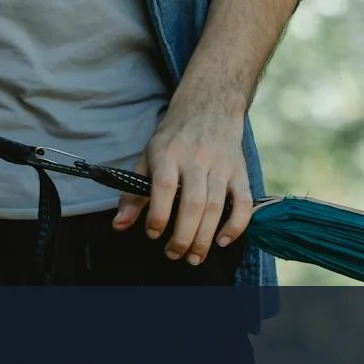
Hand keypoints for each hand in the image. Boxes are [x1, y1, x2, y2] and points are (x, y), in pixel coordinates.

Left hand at [111, 98, 253, 264]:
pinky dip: (236, 225)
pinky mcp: (240, 171)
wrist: (209, 107)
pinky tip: (222, 240)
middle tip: (174, 254)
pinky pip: (243, 202)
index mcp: (168, 152)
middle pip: (193, 203)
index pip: (164, 186)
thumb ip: (133, 193)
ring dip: (205, 238)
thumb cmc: (174, 138)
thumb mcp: (148, 156)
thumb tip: (119, 225)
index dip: (158, 215)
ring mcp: (220, 165)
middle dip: (183, 236)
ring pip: (216, 206)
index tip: (153, 234)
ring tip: (194, 257)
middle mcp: (196, 158)